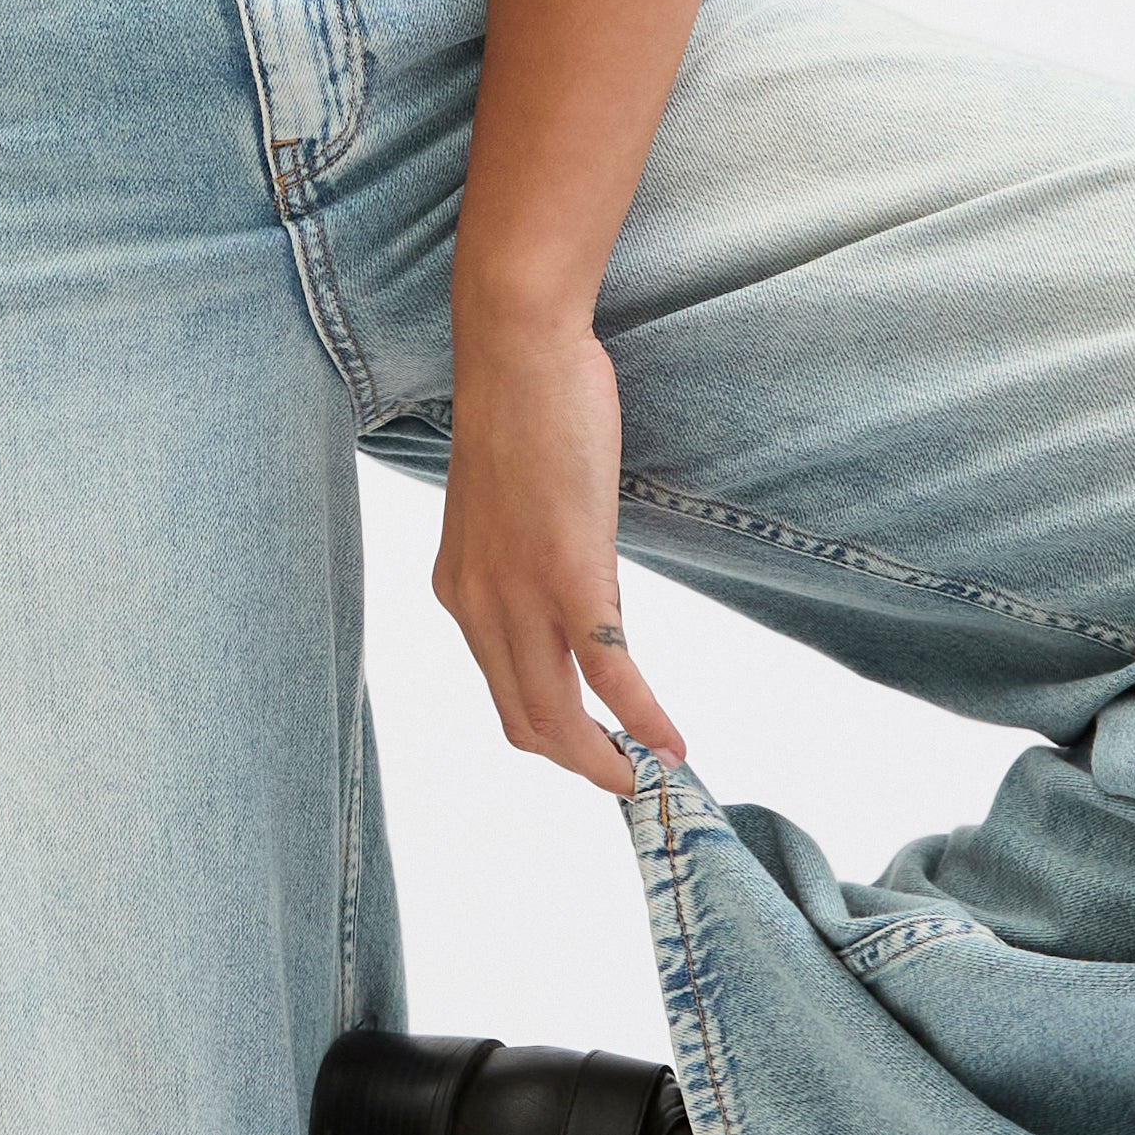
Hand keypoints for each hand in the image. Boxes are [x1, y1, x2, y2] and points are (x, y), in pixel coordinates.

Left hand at [434, 317, 686, 794]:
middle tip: (632, 784)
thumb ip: (536, 562)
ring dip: (609, 760)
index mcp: (460, 590)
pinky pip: (608, 670)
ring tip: (655, 776)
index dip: (552, 737)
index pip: (503, 693)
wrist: (518, 350)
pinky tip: (674, 743)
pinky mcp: (569, 573)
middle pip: (526, 723)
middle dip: (581, 766)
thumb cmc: (526, 409)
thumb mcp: (516, 505)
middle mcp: (476, 606)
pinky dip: (642, 718)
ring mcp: (520, 594)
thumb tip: (585, 605)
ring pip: (559, 715)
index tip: (595, 753)